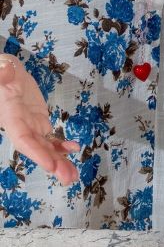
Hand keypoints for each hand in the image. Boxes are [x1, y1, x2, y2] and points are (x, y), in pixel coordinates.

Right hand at [0, 57, 78, 184]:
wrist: (7, 72)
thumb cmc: (3, 70)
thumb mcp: (2, 68)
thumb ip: (3, 72)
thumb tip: (4, 70)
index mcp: (10, 116)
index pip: (22, 138)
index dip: (36, 153)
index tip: (50, 165)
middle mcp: (19, 126)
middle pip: (36, 148)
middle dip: (52, 164)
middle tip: (69, 178)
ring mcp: (30, 125)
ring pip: (45, 147)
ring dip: (60, 161)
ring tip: (74, 175)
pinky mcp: (38, 122)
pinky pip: (50, 138)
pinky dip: (61, 146)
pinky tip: (74, 149)